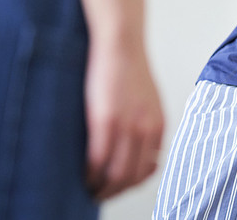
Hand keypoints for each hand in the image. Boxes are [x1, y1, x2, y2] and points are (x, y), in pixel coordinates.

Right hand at [84, 37, 163, 199]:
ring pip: (115, 174)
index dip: (129, 184)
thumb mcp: (149, 101)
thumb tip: (145, 155)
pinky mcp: (105, 119)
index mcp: (157, 126)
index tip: (114, 187)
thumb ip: (147, 126)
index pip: (147, 170)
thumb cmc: (129, 69)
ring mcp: (127, 125)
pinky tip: (79, 175)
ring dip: (99, 188)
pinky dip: (88, 174)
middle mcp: (147, 129)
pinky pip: (97, 160)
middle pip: (131, 177)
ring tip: (85, 190)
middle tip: (95, 195)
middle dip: (112, 192)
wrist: (120, 42)